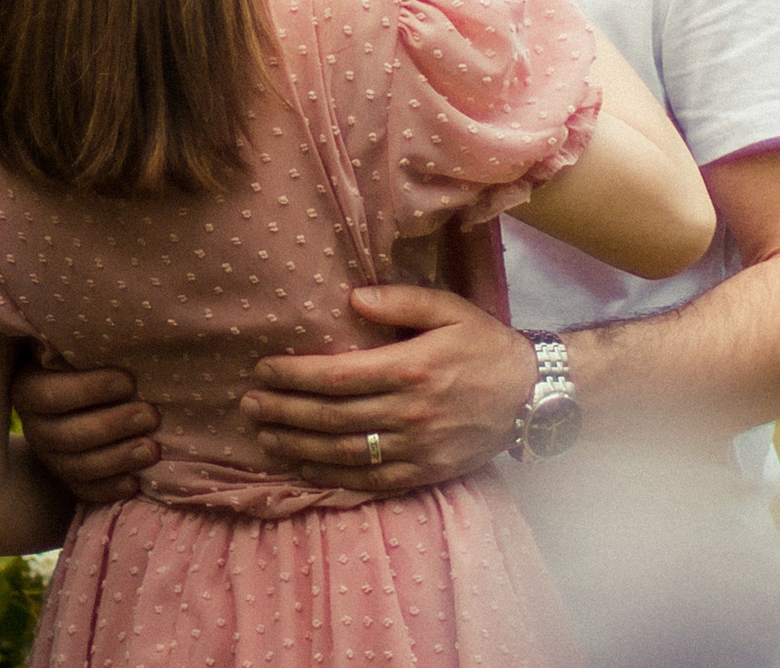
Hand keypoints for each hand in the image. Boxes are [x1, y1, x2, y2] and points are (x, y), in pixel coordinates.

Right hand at [9, 355, 160, 506]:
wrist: (78, 389)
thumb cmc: (86, 355)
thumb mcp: (78, 342)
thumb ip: (86, 340)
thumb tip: (118, 321)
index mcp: (29, 387)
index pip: (51, 395)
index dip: (90, 390)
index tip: (129, 381)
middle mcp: (34, 426)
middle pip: (66, 435)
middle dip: (112, 427)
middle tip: (151, 415)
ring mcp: (48, 457)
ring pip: (76, 468)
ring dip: (117, 459)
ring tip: (152, 449)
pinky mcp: (66, 480)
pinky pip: (83, 492)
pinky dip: (108, 490)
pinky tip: (135, 482)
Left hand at [238, 286, 535, 491]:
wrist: (530, 396)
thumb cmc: (484, 345)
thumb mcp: (449, 309)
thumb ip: (401, 301)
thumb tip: (353, 298)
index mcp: (412, 367)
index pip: (337, 375)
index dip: (295, 375)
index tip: (264, 369)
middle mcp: (409, 412)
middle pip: (331, 416)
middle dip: (284, 410)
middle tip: (249, 404)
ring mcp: (414, 449)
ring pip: (341, 452)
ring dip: (296, 444)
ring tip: (264, 433)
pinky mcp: (421, 474)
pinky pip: (366, 481)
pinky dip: (328, 476)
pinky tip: (302, 465)